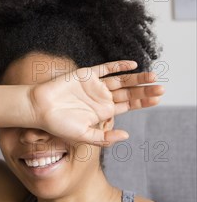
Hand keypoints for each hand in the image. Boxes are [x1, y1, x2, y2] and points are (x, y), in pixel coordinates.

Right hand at [29, 60, 164, 145]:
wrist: (40, 108)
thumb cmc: (58, 125)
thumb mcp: (84, 136)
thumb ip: (104, 137)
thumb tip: (127, 135)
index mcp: (102, 112)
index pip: (128, 106)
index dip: (143, 102)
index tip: (158, 99)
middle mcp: (101, 98)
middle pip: (129, 93)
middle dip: (145, 91)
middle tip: (161, 88)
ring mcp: (95, 85)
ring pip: (121, 80)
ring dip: (137, 78)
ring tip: (153, 76)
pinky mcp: (87, 74)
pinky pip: (106, 68)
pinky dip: (119, 66)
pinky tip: (132, 64)